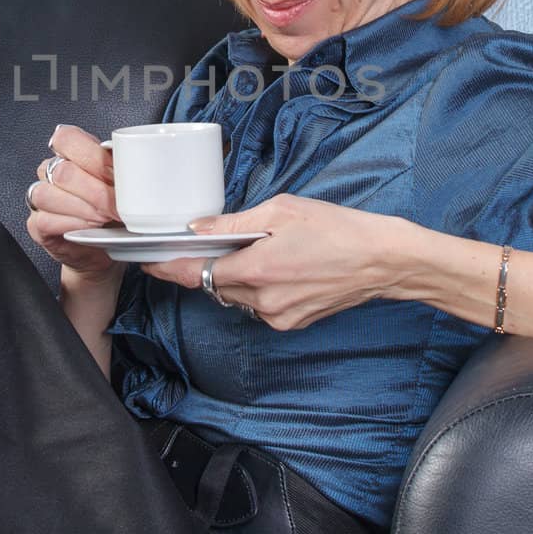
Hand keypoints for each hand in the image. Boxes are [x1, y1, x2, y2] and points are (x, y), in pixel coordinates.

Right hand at [25, 124, 120, 279]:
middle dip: (95, 190)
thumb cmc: (114, 211)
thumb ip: (123, 170)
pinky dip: (71, 224)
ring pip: (47, 194)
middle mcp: (51, 172)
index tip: (115, 173)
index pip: (66, 138)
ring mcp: (41, 198)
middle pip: (62, 171)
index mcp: (72, 154)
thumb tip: (135, 167)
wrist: (108, 247)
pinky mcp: (36, 225)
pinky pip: (44, 220)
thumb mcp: (123, 185)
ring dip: (82, 208)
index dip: (91, 156)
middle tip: (117, 205)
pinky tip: (89, 229)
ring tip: (105, 218)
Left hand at [141, 193, 419, 329]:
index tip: (149, 262)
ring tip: (268, 251)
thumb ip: (234, 224)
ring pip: (238, 296)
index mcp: (256, 269)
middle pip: (216, 284)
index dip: (169, 268)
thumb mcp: (282, 211)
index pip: (197, 273)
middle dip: (213, 265)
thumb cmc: (338, 229)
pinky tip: (285, 268)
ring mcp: (278, 315)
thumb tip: (198, 229)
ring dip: (239, 276)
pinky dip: (260, 288)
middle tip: (227, 241)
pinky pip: (260, 305)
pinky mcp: (292, 322)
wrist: (382, 261)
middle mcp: (263, 300)